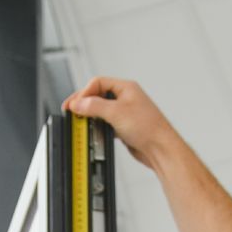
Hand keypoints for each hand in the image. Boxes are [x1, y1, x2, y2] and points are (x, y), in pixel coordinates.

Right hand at [61, 77, 182, 171]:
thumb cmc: (148, 127)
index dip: (84, 93)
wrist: (160, 148)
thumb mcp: (116, 112)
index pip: (97, 83)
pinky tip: (93, 130)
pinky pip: (105, 122)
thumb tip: (78, 104)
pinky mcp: (123, 126)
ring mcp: (124, 112)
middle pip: (97, 95)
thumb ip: (94, 106)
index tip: (74, 105)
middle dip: (83, 103)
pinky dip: (97, 125)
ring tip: (80, 121)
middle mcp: (125, 98)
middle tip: (71, 111)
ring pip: (100, 109)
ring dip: (90, 115)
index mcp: (125, 87)